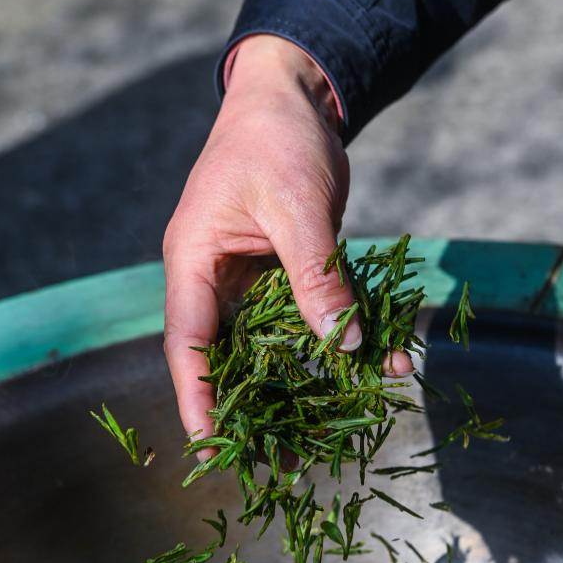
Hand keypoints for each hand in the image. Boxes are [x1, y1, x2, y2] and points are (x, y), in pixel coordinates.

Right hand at [162, 35, 412, 452]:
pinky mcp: (286, 276)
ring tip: (316, 441)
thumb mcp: (297, 206)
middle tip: (275, 462)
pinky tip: (373, 366)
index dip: (198, 397)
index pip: (189, 342)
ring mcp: (250, 281)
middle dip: (249, 411)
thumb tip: (342, 345)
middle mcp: (215, 280)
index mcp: (194, 262)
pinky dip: (338, 344)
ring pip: (270, 348)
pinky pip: (311, 319)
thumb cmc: (277, 139)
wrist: (296, 100)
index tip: (210, 446)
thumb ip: (316, 277)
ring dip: (294, 391)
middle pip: (227, 358)